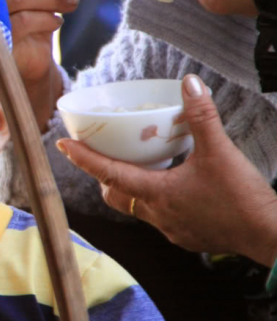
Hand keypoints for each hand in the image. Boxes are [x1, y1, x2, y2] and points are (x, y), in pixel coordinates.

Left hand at [56, 74, 276, 266]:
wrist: (271, 237)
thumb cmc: (243, 198)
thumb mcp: (220, 151)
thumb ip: (201, 116)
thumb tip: (189, 83)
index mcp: (157, 194)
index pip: (108, 174)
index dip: (83, 158)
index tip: (63, 145)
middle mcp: (157, 215)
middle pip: (116, 194)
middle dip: (104, 174)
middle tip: (102, 154)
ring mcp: (171, 229)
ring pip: (137, 206)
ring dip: (132, 186)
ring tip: (140, 164)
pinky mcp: (186, 235)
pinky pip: (160, 216)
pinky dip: (156, 198)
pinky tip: (173, 185)